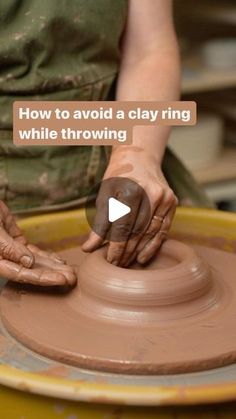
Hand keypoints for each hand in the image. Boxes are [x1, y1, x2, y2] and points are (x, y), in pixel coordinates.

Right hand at [0, 201, 75, 285]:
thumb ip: (10, 248)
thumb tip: (29, 263)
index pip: (23, 275)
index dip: (43, 279)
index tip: (62, 280)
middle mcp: (4, 259)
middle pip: (31, 271)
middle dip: (52, 275)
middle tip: (73, 279)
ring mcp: (10, 250)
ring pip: (34, 262)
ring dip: (52, 266)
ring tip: (70, 271)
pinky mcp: (14, 239)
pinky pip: (32, 251)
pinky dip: (45, 255)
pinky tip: (58, 260)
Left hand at [83, 147, 177, 266]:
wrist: (140, 156)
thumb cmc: (118, 176)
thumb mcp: (104, 195)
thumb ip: (99, 223)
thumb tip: (88, 248)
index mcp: (130, 189)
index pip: (122, 227)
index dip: (116, 247)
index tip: (110, 261)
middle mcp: (150, 193)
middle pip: (137, 232)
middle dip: (126, 252)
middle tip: (117, 266)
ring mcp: (164, 198)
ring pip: (150, 233)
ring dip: (138, 251)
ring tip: (127, 264)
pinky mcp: (172, 202)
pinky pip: (163, 229)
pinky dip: (153, 245)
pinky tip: (142, 257)